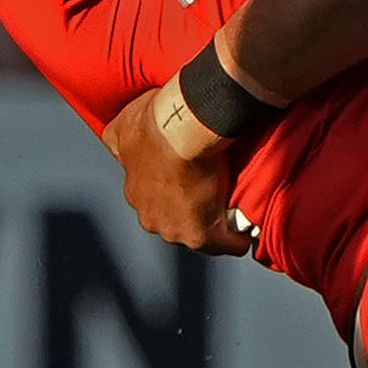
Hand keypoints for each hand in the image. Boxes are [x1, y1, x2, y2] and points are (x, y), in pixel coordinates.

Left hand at [105, 86, 252, 255]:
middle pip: (175, 221)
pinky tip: (248, 231)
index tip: (193, 180)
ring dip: (214, 221)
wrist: (181, 130)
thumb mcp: (123, 127)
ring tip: (233, 207)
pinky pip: (227, 244)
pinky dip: (238, 238)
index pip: (158, 201)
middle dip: (192, 209)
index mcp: (136, 193)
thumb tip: (118, 144)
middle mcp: (150, 217)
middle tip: (213, 190)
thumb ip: (119, 141)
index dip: (176, 191)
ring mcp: (174, 229)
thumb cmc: (154, 123)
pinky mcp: (202, 234)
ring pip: (198, 233)